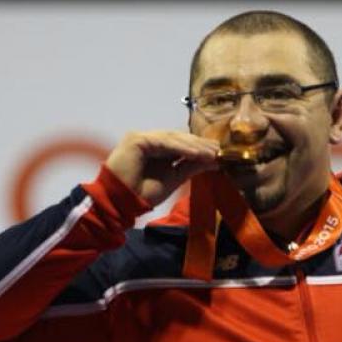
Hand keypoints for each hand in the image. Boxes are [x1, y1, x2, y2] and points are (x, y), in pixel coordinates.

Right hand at [105, 131, 219, 205]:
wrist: (122, 203)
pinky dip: (181, 148)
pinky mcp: (137, 140)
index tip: (219, 153)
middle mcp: (149, 141)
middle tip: (219, 150)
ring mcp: (142, 138)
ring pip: (173, 139)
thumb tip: (213, 160)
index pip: (181, 144)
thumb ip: (191, 167)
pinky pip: (164, 142)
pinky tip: (196, 154)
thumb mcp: (174, 178)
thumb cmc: (144, 194)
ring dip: (193, 146)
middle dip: (200, 144)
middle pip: (179, 139)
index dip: (200, 147)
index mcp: (157, 149)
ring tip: (211, 153)